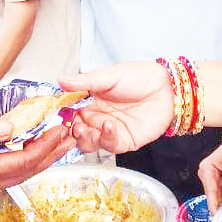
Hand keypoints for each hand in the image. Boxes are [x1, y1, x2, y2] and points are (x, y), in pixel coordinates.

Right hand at [0, 119, 75, 208]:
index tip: (61, 129)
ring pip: (16, 174)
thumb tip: (11, 125)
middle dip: (51, 153)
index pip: (24, 160)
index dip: (46, 145)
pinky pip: (3, 176)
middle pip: (26, 170)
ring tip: (55, 143)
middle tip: (70, 136)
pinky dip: (19, 163)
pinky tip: (22, 152)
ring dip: (38, 158)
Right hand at [58, 61, 173, 154]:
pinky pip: (109, 146)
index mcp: (89, 100)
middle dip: (69, 131)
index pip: (68, 111)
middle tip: (70, 125)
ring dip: (83, 138)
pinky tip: (109, 126)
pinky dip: (105, 138)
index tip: (54, 114)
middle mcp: (96, 117)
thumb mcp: (110, 76)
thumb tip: (61, 80)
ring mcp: (108, 131)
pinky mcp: (123, 141)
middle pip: (74, 131)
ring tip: (85, 128)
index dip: (60, 114)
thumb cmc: (139, 77)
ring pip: (87, 142)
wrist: (167, 88)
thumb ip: (86, 81)